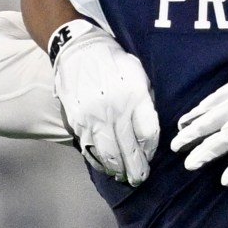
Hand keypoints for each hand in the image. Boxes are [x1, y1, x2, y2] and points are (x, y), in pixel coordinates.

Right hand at [50, 20, 159, 186]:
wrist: (76, 48)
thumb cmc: (113, 61)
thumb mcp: (138, 74)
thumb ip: (146, 101)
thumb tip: (148, 131)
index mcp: (135, 96)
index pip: (148, 134)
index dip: (151, 150)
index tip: (150, 155)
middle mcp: (115, 110)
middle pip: (130, 150)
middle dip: (137, 169)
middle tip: (140, 178)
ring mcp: (94, 117)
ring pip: (109, 154)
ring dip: (118, 169)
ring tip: (123, 177)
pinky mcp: (77, 121)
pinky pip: (90, 149)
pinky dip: (98, 162)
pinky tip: (105, 167)